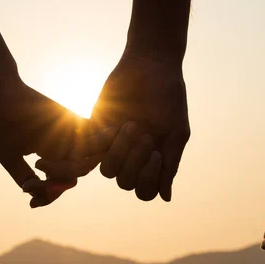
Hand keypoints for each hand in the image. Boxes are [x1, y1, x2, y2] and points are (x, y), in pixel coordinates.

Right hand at [0, 72, 103, 206]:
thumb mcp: (9, 157)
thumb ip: (23, 175)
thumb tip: (33, 195)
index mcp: (48, 155)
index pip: (58, 182)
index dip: (49, 196)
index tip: (33, 205)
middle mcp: (61, 146)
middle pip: (73, 176)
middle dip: (56, 188)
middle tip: (34, 183)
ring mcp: (68, 135)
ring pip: (83, 164)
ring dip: (66, 172)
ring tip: (39, 163)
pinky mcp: (74, 122)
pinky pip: (93, 141)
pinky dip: (89, 152)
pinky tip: (48, 158)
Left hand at [89, 52, 189, 200]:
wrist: (150, 65)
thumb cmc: (169, 96)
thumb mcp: (176, 131)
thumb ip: (171, 163)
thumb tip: (166, 198)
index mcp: (152, 162)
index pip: (144, 191)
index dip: (148, 180)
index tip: (156, 155)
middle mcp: (130, 158)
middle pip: (124, 182)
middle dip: (134, 161)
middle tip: (144, 133)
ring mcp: (111, 146)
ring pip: (107, 171)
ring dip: (119, 152)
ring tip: (131, 124)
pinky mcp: (94, 130)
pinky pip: (87, 150)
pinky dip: (99, 142)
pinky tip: (112, 125)